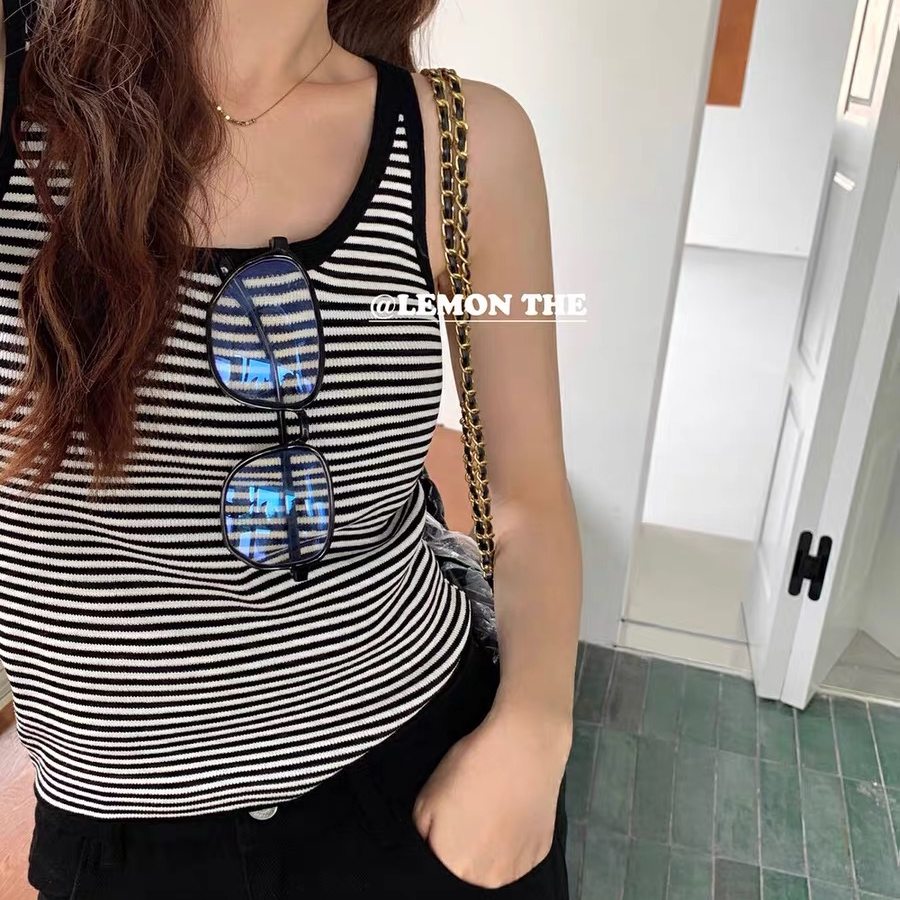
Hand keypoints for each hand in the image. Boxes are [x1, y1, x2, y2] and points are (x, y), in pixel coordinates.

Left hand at [411, 701, 570, 888]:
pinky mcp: (540, 852)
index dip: (442, 837)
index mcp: (454, 864)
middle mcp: (487, 877)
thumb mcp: (425, 799)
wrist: (522, 746)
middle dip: (465, 843)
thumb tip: (431, 844)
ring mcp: (517, 868)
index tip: (449, 816)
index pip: (439, 861)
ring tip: (492, 808)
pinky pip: (519, 853)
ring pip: (494, 862)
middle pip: (467, 867)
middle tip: (470, 808)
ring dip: (490, 844)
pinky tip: (512, 809)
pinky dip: (514, 837)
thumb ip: (424, 833)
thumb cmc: (471, 768)